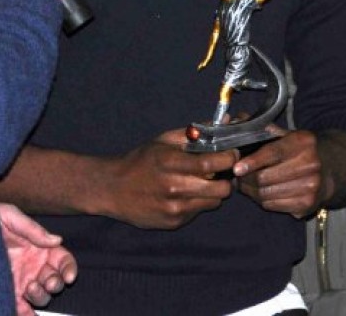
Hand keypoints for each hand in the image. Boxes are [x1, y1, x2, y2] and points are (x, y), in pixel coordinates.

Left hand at [0, 202, 76, 315]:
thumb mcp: (11, 216)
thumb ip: (33, 229)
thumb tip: (56, 240)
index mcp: (40, 247)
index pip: (63, 260)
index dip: (69, 268)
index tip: (69, 276)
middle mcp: (34, 266)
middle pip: (55, 281)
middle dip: (55, 283)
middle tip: (48, 282)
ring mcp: (22, 281)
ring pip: (41, 296)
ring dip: (41, 296)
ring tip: (30, 288)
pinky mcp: (7, 292)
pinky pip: (21, 308)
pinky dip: (26, 314)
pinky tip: (28, 314)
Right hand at [100, 128, 238, 229]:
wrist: (113, 188)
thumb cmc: (140, 161)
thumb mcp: (163, 141)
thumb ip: (195, 133)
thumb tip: (224, 122)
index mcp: (170, 163)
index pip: (211, 164)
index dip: (228, 159)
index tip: (232, 153)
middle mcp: (174, 187)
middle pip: (221, 189)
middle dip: (227, 179)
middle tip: (220, 172)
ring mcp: (174, 208)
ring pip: (214, 202)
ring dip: (213, 192)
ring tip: (201, 182)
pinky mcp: (174, 223)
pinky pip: (198, 212)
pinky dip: (198, 202)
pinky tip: (184, 195)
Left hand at [232, 126, 324, 217]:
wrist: (329, 169)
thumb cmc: (299, 150)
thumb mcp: (286, 134)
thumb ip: (262, 129)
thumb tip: (237, 120)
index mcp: (302, 142)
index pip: (273, 153)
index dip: (253, 161)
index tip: (237, 168)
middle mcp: (310, 164)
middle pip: (266, 177)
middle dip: (246, 178)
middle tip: (236, 176)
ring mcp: (311, 186)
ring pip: (267, 194)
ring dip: (250, 191)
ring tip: (244, 184)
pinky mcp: (307, 204)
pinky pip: (273, 205)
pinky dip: (261, 200)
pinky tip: (258, 193)